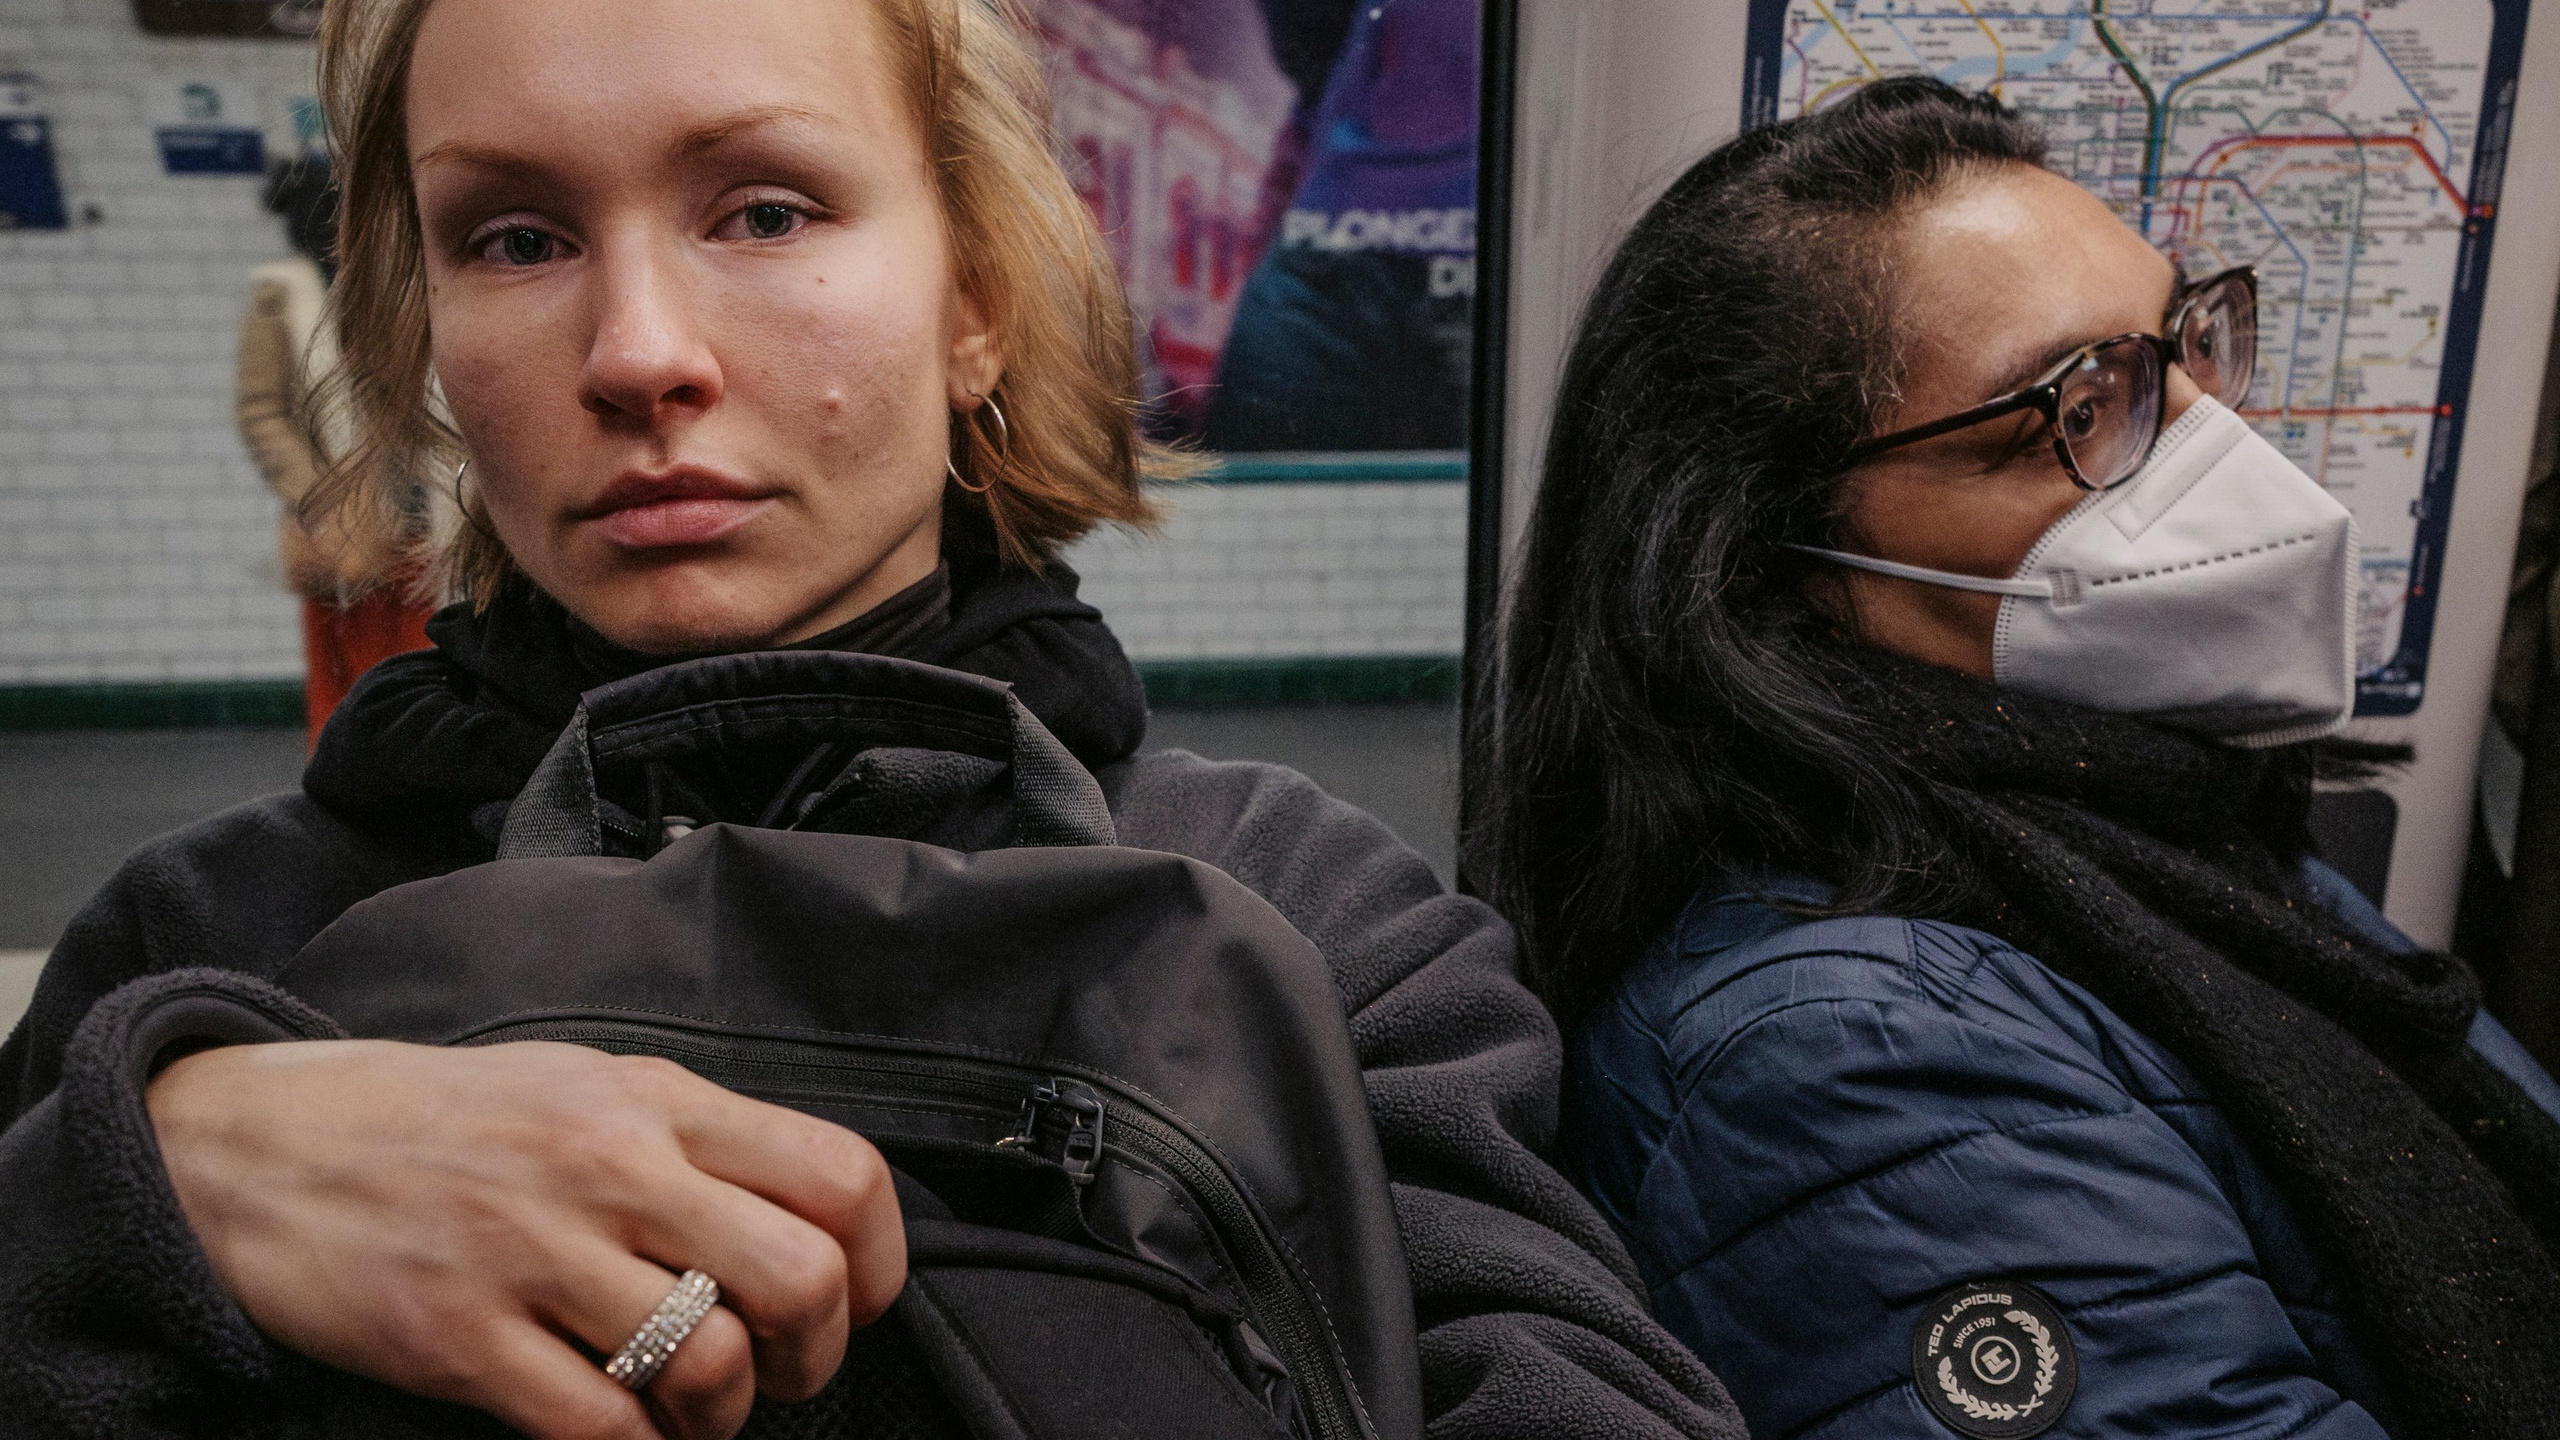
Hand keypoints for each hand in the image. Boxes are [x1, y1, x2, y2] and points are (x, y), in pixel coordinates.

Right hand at [147, 1039, 905, 1439]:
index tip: (857, 1303)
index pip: (839, 1174)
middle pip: (801, 1277)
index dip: (877, 1262)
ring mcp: (531, 1251)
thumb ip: (695, 1141)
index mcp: (654, 1101)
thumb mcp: (585, 1087)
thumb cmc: (441, 1121)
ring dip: (720, 1415)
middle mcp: (608, 1166)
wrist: (259, 1143)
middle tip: (781, 1373)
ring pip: (709, 1364)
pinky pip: (598, 1426)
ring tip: (691, 1409)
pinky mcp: (456, 1336)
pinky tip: (622, 1432)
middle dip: (816, 1353)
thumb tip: (808, 1220)